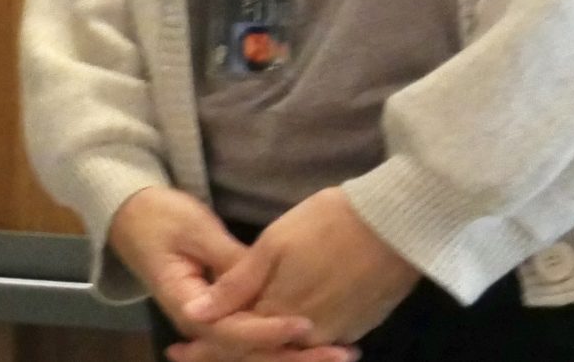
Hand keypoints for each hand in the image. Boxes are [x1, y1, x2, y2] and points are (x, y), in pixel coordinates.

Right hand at [110, 188, 349, 359]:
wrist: (132, 216)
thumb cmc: (160, 217)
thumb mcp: (195, 230)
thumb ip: (228, 262)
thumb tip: (263, 285)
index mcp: (187, 305)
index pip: (232, 332)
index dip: (269, 331)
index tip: (305, 323)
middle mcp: (200, 324)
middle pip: (249, 352)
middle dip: (295, 356)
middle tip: (342, 352)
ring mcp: (211, 322)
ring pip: (255, 352)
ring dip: (296, 356)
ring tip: (342, 352)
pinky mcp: (223, 315)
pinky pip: (254, 338)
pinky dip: (285, 345)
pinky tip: (319, 348)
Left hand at [185, 188, 415, 350]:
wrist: (396, 225)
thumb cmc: (327, 224)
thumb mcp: (273, 246)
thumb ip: (235, 287)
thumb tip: (194, 317)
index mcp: (280, 313)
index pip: (236, 341)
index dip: (205, 348)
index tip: (176, 352)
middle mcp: (309, 335)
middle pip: (263, 352)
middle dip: (230, 354)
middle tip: (189, 353)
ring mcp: (338, 332)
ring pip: (292, 348)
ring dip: (264, 347)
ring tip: (234, 336)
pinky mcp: (358, 324)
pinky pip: (318, 340)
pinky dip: (294, 341)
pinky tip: (282, 329)